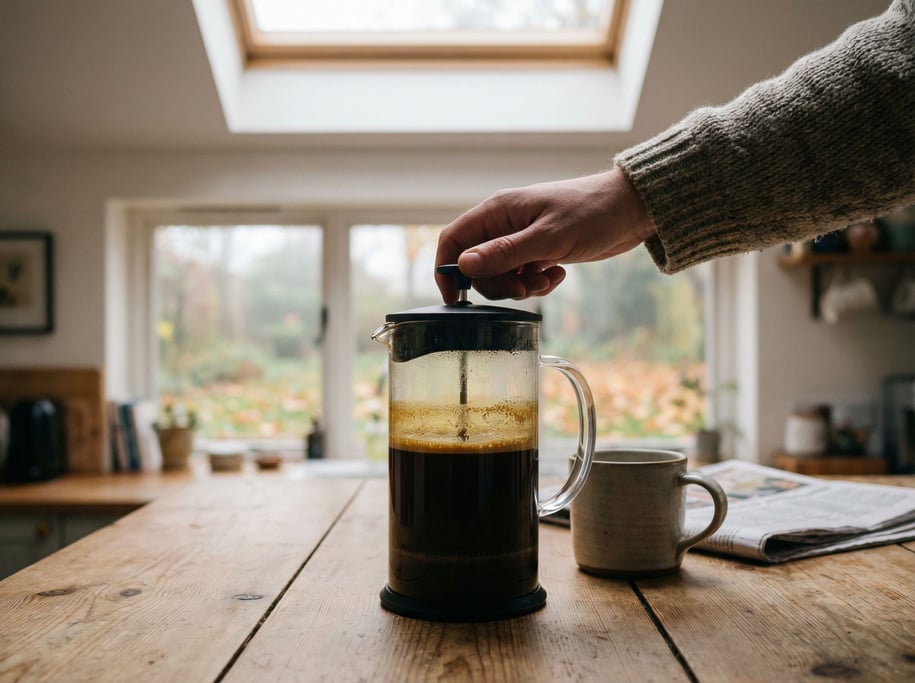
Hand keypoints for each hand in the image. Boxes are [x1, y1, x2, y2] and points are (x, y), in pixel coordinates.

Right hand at [435, 167, 655, 301]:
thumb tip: (463, 265)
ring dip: (521, 286)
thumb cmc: (592, 212)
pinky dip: (537, 283)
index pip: (453, 240)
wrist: (631, 209)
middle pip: (476, 265)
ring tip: (548, 278)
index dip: (447, 270)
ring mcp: (521, 239)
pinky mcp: (539, 251)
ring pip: (501, 275)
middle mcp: (504, 224)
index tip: (456, 298)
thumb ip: (504, 253)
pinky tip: (558, 274)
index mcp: (498, 211)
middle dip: (497, 285)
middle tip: (523, 289)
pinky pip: (523, 276)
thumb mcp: (548, 238)